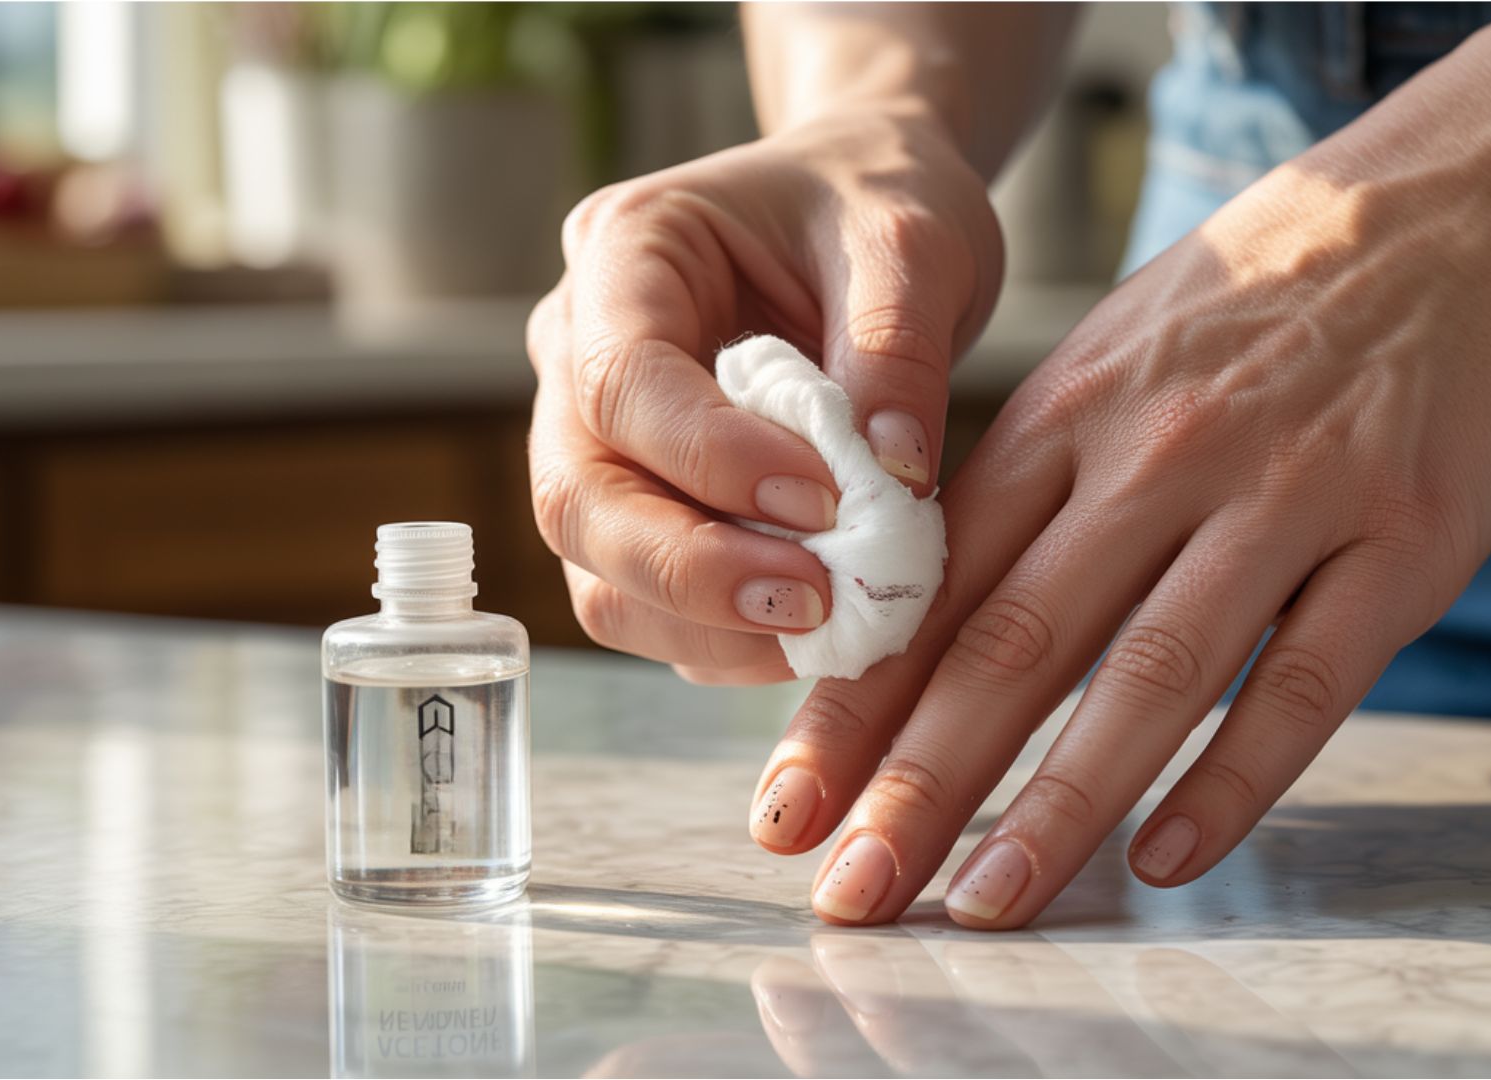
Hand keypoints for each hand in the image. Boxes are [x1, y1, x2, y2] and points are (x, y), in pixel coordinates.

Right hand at [526, 107, 1001, 684]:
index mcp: (625, 253)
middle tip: (816, 602)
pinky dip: (726, 639)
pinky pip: (650, 605)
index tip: (827, 497)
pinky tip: (817, 629)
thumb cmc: (875, 203)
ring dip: (707, 623)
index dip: (712, 460)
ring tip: (831, 623)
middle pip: (577, 497)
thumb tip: (893, 476)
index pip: (621, 382)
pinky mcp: (639, 508)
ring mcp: (595, 440)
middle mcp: (579, 350)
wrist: (868, 221)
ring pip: (598, 572)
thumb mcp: (913, 241)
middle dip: (692, 569)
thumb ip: (900, 345)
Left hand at [750, 150, 1490, 924]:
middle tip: (852, 887)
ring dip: (1058, 803)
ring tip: (987, 902)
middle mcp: (1157, 455)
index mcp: (1069, 415)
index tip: (791, 801)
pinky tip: (1168, 859)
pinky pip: (1305, 684)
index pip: (933, 584)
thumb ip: (1027, 484)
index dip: (855, 703)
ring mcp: (1283, 497)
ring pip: (1150, 675)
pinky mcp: (1401, 541)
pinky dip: (1233, 780)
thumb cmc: (1260, 303)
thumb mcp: (1113, 357)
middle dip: (919, 778)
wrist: (1459, 206)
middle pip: (1015, 639)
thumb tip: (921, 622)